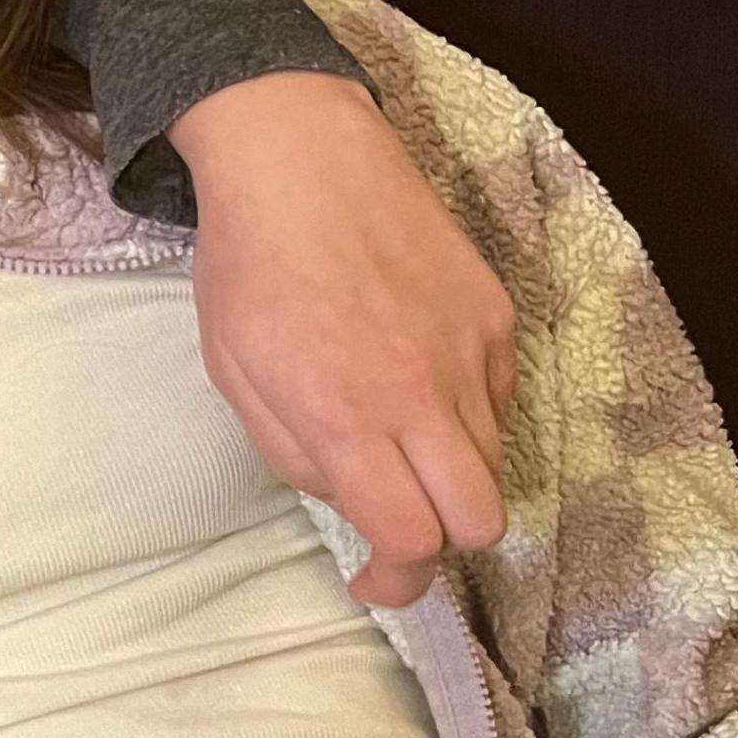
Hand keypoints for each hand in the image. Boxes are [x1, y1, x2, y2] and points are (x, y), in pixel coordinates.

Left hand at [173, 72, 516, 607]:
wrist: (300, 157)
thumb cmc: (248, 265)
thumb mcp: (236, 373)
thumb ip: (294, 453)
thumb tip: (349, 498)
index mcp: (348, 415)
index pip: (411, 538)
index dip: (398, 580)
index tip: (374, 578)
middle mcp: (424, 393)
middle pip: (482, 519)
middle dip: (443, 538)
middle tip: (401, 520)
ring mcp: (472, 352)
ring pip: (495, 460)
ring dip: (451, 471)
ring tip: (397, 430)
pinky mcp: (497, 313)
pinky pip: (501, 398)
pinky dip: (467, 410)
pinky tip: (418, 373)